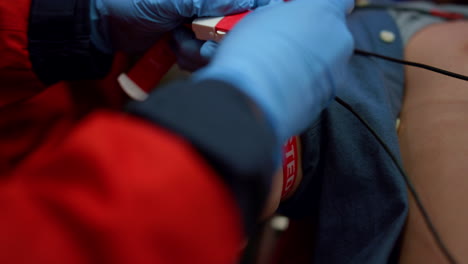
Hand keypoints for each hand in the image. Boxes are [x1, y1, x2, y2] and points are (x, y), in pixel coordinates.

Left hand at [91, 0, 268, 52]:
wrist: (105, 23)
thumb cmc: (132, 2)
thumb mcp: (170, 0)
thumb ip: (208, 0)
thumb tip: (246, 3)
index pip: (246, 2)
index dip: (250, 17)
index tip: (237, 33)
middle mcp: (209, 5)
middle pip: (236, 29)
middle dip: (215, 41)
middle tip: (194, 39)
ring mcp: (202, 23)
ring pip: (221, 46)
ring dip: (198, 51)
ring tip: (175, 41)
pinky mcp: (193, 41)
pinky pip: (205, 57)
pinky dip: (191, 58)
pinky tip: (174, 49)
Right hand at [194, 0, 353, 141]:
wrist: (256, 96)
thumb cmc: (254, 50)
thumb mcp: (260, 18)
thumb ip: (281, 14)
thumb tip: (282, 15)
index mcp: (325, 10)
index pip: (341, 1)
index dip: (325, 9)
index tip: (311, 15)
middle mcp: (340, 37)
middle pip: (332, 34)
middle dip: (313, 40)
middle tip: (285, 46)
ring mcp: (339, 69)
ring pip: (328, 62)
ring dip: (310, 65)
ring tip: (280, 72)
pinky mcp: (331, 96)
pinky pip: (320, 86)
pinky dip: (307, 87)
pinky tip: (284, 89)